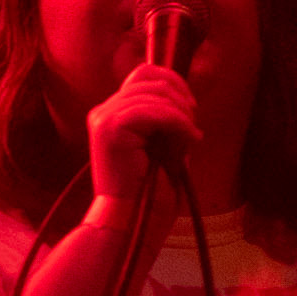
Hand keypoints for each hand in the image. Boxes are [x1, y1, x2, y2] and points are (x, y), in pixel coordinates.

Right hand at [86, 63, 200, 203]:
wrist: (133, 220)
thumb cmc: (149, 190)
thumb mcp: (163, 145)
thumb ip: (166, 119)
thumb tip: (186, 100)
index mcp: (112, 114)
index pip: (143, 75)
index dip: (172, 82)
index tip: (191, 107)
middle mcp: (103, 112)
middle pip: (148, 78)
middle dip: (180, 98)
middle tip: (193, 127)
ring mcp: (104, 119)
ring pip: (154, 94)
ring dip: (181, 114)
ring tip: (192, 137)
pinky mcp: (110, 129)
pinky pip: (152, 111)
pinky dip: (176, 121)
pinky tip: (188, 139)